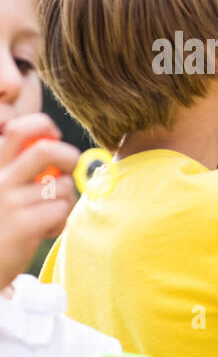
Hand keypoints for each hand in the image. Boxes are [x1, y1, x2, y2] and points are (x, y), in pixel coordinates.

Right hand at [0, 113, 79, 285]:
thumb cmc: (0, 223)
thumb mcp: (3, 188)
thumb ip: (23, 168)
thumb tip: (60, 149)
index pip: (19, 129)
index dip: (44, 126)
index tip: (53, 137)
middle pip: (46, 150)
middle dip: (70, 156)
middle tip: (70, 170)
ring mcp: (9, 201)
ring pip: (62, 187)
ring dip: (65, 201)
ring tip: (47, 215)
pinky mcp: (23, 225)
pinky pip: (61, 211)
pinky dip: (59, 221)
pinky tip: (44, 230)